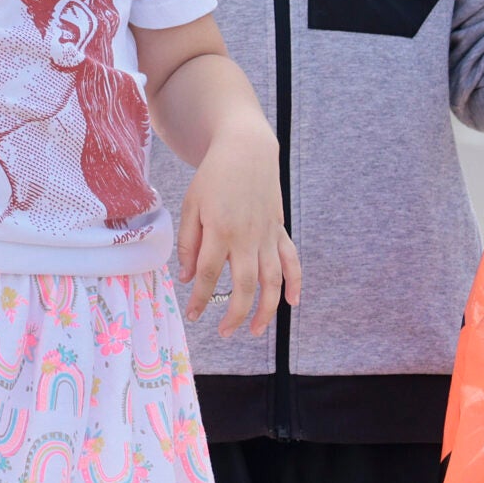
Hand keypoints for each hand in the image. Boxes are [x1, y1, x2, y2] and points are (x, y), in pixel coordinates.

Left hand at [175, 125, 301, 337]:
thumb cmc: (213, 177)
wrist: (246, 150)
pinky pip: (291, 260)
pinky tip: (292, 302)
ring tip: (254, 330)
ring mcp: (267, 235)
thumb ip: (188, 242)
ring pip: (272, 281)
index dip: (199, 298)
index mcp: (220, 230)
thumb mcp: (191, 205)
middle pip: (245, 285)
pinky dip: (296, 282)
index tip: (193, 315)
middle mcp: (247, 237)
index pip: (209, 275)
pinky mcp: (279, 230)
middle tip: (224, 333)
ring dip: (266, 309)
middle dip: (234, 313)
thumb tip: (187, 277)